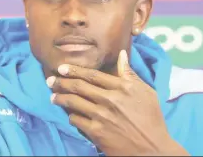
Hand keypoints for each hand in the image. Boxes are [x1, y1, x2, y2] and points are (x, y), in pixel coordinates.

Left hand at [46, 50, 188, 155]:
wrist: (152, 148)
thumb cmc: (151, 118)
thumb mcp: (146, 92)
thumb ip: (130, 73)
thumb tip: (122, 54)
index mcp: (122, 87)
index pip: (93, 75)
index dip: (75, 70)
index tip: (62, 68)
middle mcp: (109, 100)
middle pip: (79, 87)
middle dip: (61, 82)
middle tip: (50, 80)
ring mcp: (101, 116)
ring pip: (73, 103)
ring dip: (60, 98)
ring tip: (53, 96)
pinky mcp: (96, 133)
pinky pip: (76, 120)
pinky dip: (70, 116)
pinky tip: (69, 114)